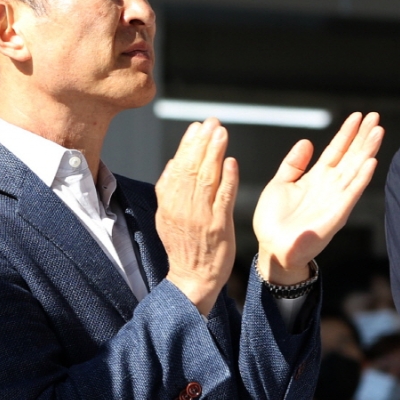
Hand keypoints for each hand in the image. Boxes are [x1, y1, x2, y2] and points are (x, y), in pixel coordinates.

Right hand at [157, 120, 238, 314]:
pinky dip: (227, 179)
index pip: (178, 166)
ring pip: (206, 178)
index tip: (197, 126)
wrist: (192, 278)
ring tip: (221, 133)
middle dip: (202, 142)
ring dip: (214, 153)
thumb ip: (169, 191)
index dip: (188, 145)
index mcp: (169, 202)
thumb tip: (173, 163)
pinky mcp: (217, 226)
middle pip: (191, 168)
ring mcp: (199, 216)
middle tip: (211, 121)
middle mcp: (181, 206)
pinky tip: (231, 163)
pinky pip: (223, 198)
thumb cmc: (184, 247)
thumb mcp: (167, 217)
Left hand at [253, 112, 384, 283]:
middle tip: (376, 116)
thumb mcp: (280, 183)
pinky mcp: (336, 215)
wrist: (273, 249)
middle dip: (363, 136)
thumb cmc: (275, 222)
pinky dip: (361, 179)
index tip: (358, 116)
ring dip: (367, 151)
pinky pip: (351, 193)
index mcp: (316, 178)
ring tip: (378, 132)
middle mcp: (329, 186)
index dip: (347, 133)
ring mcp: (335, 199)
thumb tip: (306, 142)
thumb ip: (293, 163)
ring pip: (355, 170)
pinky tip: (371, 163)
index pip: (336, 150)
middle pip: (351, 156)